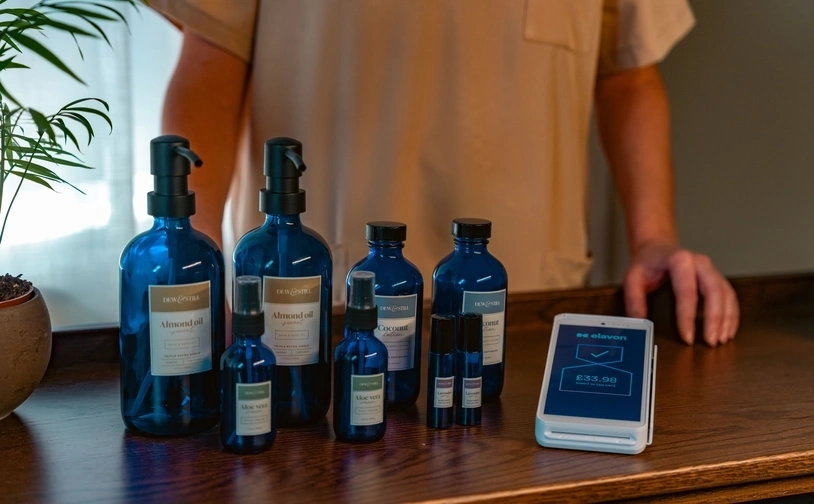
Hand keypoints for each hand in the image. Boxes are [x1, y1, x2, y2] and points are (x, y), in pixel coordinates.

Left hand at [623, 240, 739, 345]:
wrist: (657, 248)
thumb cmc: (647, 264)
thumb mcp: (633, 277)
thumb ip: (634, 299)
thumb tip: (640, 321)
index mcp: (679, 260)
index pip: (687, 291)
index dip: (688, 317)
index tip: (687, 337)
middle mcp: (700, 262)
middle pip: (714, 291)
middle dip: (714, 319)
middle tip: (711, 341)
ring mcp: (711, 269)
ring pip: (726, 294)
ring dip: (727, 318)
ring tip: (721, 339)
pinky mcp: (717, 277)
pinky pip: (730, 295)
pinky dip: (732, 314)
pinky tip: (728, 329)